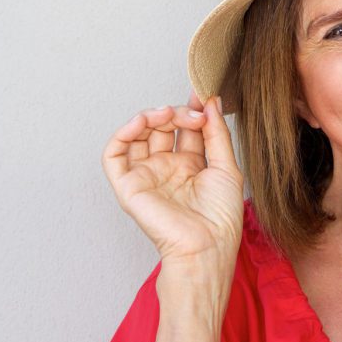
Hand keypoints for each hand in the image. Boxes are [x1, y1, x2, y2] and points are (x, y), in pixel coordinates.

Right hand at [102, 94, 243, 263]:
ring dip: (149, 116)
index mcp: (191, 166)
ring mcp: (147, 176)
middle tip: (192, 112)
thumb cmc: (220, 218)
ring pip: (137, 135)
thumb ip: (217, 133)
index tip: (201, 95)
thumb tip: (211, 101)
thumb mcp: (227, 167)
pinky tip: (141, 123)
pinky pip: (114, 155)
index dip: (191, 109)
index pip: (185, 129)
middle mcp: (167, 169)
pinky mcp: (128, 186)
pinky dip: (122, 133)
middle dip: (175, 112)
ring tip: (167, 114)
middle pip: (161, 128)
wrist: (207, 246)